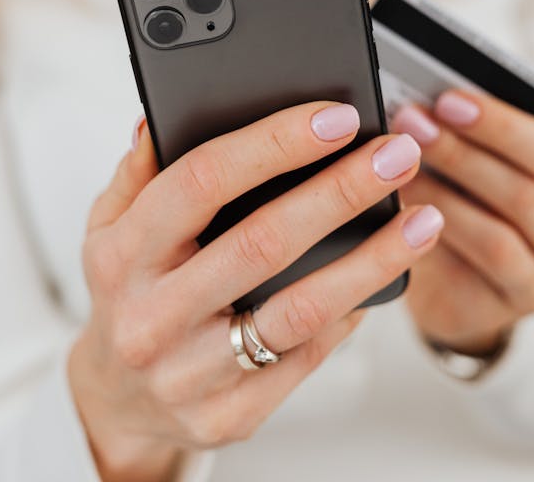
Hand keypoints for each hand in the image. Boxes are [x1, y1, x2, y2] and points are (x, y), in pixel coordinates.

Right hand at [69, 102, 442, 480]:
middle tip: (397, 155)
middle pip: (264, 242)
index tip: (336, 119)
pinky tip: (386, 275)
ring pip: (301, 309)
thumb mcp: (109, 226)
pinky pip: (308, 355)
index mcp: (122, 255)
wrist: (118, 401)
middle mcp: (152, 316)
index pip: (201, 181)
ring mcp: (191, 373)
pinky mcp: (231, 415)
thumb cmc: (130, 293)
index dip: (274, 143)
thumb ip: (141, 171)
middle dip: (341, 191)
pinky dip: (352, 310)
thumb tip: (165, 118)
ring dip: (373, 259)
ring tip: (424, 219)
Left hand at [392, 90, 533, 356]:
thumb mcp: (470, 172)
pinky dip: (437, 238)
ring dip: (444, 196)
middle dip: (463, 153)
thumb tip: (424, 102)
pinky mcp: (506, 312)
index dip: (500, 124)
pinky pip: (473, 276)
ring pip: (500, 237)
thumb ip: (464, 138)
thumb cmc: (463, 210)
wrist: (451, 290)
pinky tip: (402, 216)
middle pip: (527, 193)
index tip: (447, 99)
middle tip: (412, 123)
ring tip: (397, 167)